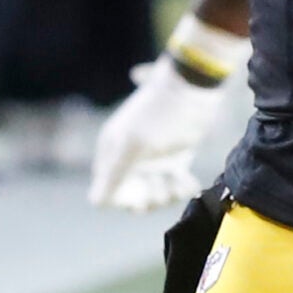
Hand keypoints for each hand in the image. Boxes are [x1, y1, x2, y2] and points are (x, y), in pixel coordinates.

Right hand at [88, 55, 226, 212]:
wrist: (195, 89)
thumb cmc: (160, 115)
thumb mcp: (133, 145)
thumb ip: (113, 175)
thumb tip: (97, 204)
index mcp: (112, 151)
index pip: (108, 190)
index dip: (124, 199)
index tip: (140, 194)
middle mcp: (129, 158)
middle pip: (134, 196)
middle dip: (149, 196)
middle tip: (162, 181)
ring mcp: (153, 160)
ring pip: (157, 193)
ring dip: (169, 192)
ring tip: (178, 176)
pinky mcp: (175, 160)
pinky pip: (174, 185)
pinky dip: (182, 186)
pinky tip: (190, 180)